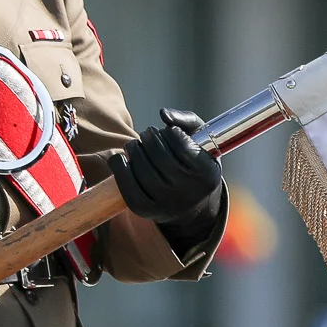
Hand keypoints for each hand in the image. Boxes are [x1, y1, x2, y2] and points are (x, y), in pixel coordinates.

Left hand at [114, 108, 223, 223]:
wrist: (193, 206)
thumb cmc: (195, 164)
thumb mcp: (202, 142)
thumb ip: (186, 121)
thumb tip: (163, 114)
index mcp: (208, 175)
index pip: (183, 146)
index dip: (171, 133)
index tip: (169, 131)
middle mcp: (189, 193)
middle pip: (160, 157)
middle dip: (149, 138)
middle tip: (147, 133)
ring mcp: (167, 205)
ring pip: (142, 170)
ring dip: (134, 149)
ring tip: (135, 144)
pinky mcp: (146, 212)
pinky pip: (127, 187)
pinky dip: (119, 167)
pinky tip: (121, 158)